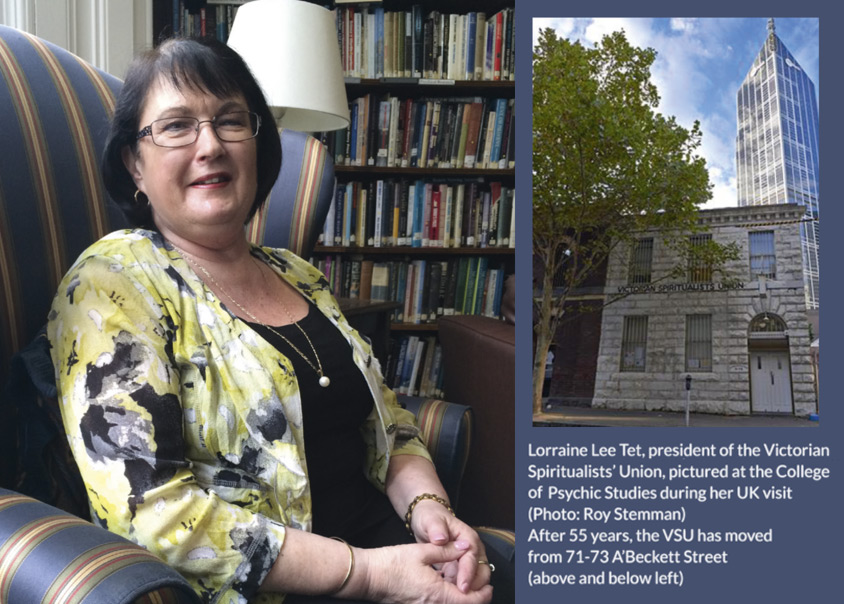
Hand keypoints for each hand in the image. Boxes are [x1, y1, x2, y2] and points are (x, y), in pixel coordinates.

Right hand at [353, 541, 492, 603]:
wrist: (368, 576)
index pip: (472, 602)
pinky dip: (447, 599)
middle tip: (479, 585)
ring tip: (462, 583)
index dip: (484, 594)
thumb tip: (465, 548)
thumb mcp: (423, 551)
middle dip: (474, 598)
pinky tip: (444, 585)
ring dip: (460, 599)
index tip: (488, 585)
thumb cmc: (392, 563)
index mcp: (438, 595)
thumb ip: (447, 550)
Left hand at [410, 500, 491, 593]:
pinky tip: (447, 593)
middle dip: (473, 585)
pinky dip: (457, 589)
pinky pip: (464, 581)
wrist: (427, 519)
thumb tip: (441, 538)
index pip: (472, 557)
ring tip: (452, 596)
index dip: (468, 573)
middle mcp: (471, 549)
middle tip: (460, 596)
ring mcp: (467, 559)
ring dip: (466, 588)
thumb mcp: (430, 520)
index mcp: (467, 537)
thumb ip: (435, 529)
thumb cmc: (430, 517)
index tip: (462, 587)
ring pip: (475, 579)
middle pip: (481, 571)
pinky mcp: (460, 567)